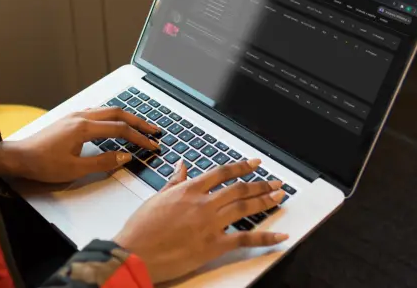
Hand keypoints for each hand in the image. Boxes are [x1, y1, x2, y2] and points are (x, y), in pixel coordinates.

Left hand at [0, 107, 161, 182]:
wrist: (18, 157)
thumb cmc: (43, 164)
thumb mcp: (75, 169)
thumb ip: (102, 162)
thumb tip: (124, 157)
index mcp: (84, 127)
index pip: (120, 129)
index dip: (138, 137)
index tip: (152, 145)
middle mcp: (81, 116)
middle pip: (118, 113)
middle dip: (138, 121)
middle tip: (154, 130)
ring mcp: (75, 115)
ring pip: (107, 110)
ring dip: (126, 117)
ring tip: (139, 126)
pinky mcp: (70, 119)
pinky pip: (97, 112)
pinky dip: (112, 116)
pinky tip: (114, 122)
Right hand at [114, 159, 287, 283]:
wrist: (135, 252)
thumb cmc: (141, 228)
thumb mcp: (157, 198)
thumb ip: (174, 182)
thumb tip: (182, 166)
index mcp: (189, 189)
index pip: (222, 173)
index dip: (242, 167)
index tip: (255, 164)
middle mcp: (203, 203)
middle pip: (239, 189)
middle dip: (261, 184)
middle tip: (275, 182)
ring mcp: (210, 223)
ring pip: (245, 207)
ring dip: (265, 201)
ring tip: (279, 197)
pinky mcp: (213, 245)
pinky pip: (245, 239)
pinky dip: (265, 237)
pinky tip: (280, 235)